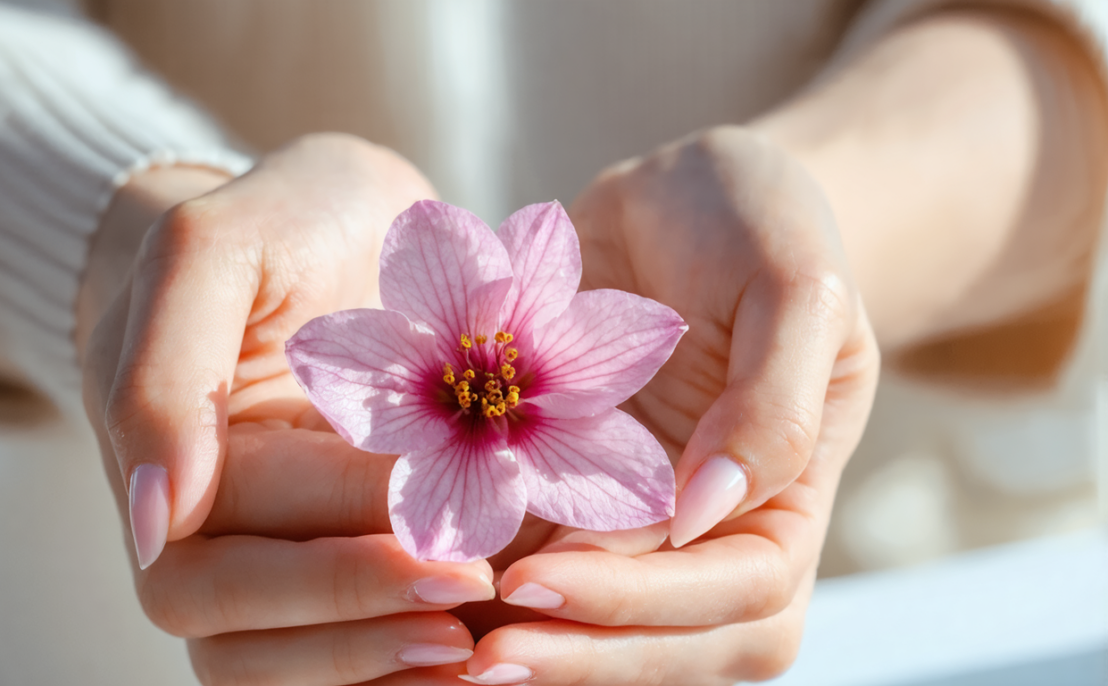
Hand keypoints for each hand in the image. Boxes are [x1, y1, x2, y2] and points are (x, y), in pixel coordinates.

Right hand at [79, 133, 496, 684]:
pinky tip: (475, 643)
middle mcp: (205, 522)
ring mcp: (262, 542)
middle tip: (474, 593)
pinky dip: (392, 661)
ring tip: (475, 645)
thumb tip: (156, 521)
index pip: (225, 562)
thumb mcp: (212, 249)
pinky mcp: (325, 544)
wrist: (330, 214)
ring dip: (371, 666)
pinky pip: (337, 636)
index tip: (452, 557)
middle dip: (359, 625)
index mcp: (169, 460)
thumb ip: (167, 368)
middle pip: (240, 640)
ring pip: (274, 666)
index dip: (334, 574)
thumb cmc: (276, 221)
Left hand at [455, 127, 879, 684]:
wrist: (683, 197)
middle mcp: (710, 535)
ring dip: (520, 640)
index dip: (640, 604)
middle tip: (473, 660)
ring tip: (425, 644)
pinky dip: (478, 585)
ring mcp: (637, 523)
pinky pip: (530, 556)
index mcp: (783, 503)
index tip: (538, 579)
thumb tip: (706, 513)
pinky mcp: (569, 496)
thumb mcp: (796, 286)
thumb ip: (773, 402)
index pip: (735, 595)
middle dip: (572, 652)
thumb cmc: (762, 225)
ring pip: (589, 621)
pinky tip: (407, 588)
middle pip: (660, 639)